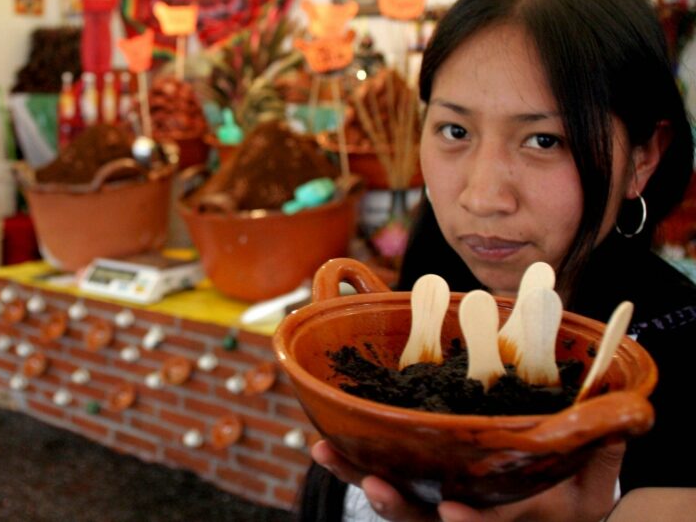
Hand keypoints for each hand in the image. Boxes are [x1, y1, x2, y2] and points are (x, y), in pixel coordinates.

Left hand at [311, 439, 624, 521]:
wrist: (550, 510)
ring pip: (392, 501)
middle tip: (373, 485)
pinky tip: (324, 441)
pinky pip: (380, 477)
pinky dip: (352, 462)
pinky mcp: (416, 485)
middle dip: (396, 507)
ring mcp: (434, 504)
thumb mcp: (593, 487)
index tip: (451, 510)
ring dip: (358, 478)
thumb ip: (599, 458)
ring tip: (325, 452)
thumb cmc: (571, 496)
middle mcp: (464, 519)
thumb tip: (613, 425)